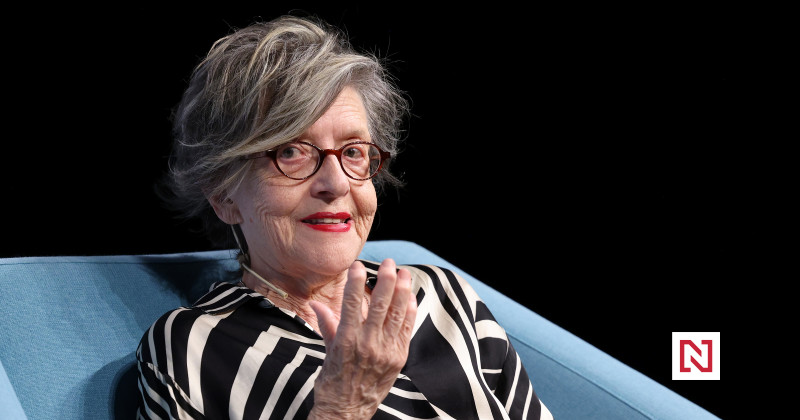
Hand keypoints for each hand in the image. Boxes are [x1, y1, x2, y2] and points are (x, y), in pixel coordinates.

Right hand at [309, 259, 417, 418]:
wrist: (346, 412)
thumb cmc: (333, 382)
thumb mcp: (327, 352)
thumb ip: (327, 325)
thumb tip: (316, 305)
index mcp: (346, 340)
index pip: (352, 303)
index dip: (356, 282)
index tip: (359, 265)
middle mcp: (368, 344)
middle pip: (380, 305)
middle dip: (386, 280)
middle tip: (388, 262)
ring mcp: (386, 351)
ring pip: (397, 314)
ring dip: (403, 291)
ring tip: (404, 273)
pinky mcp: (399, 358)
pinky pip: (407, 329)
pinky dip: (410, 312)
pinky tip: (410, 297)